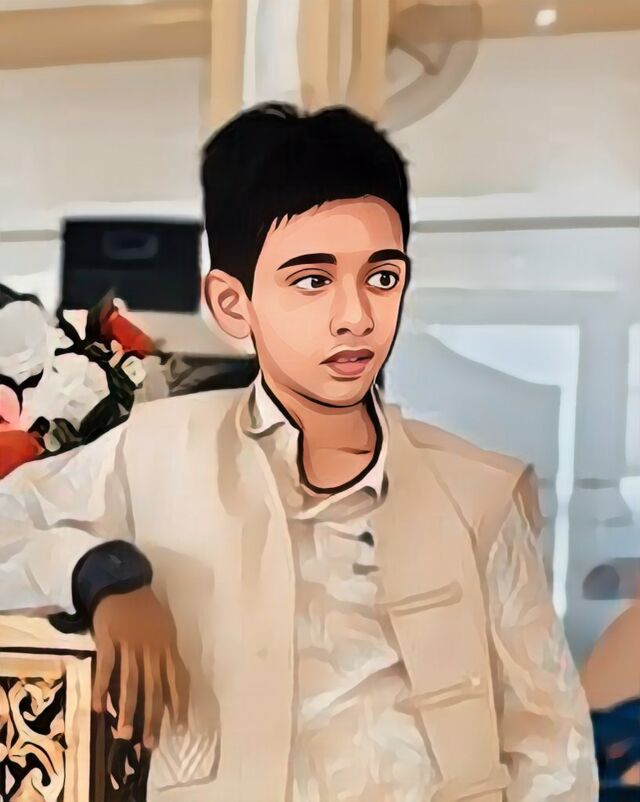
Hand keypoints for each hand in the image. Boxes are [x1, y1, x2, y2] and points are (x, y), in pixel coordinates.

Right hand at [91, 586, 189, 749]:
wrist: (123, 584)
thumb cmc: (147, 610)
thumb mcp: (166, 630)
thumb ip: (167, 656)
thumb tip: (171, 686)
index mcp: (167, 646)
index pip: (177, 680)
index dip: (178, 704)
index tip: (178, 729)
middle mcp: (151, 648)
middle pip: (153, 687)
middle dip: (152, 717)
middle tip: (149, 744)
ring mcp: (130, 645)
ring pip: (130, 682)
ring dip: (127, 710)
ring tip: (125, 734)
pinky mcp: (109, 640)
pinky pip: (106, 668)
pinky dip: (102, 688)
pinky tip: (99, 708)